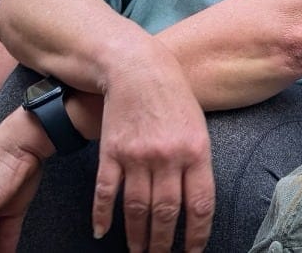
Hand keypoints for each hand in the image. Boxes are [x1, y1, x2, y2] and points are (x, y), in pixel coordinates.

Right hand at [92, 50, 214, 252]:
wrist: (137, 67)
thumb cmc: (172, 95)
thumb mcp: (197, 126)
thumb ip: (197, 162)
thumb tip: (194, 203)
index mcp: (196, 151)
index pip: (199, 206)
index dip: (196, 236)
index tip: (191, 252)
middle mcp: (168, 157)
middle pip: (166, 213)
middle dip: (163, 244)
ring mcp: (137, 156)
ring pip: (137, 209)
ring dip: (137, 237)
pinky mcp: (111, 152)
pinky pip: (106, 192)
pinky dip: (103, 215)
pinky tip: (102, 231)